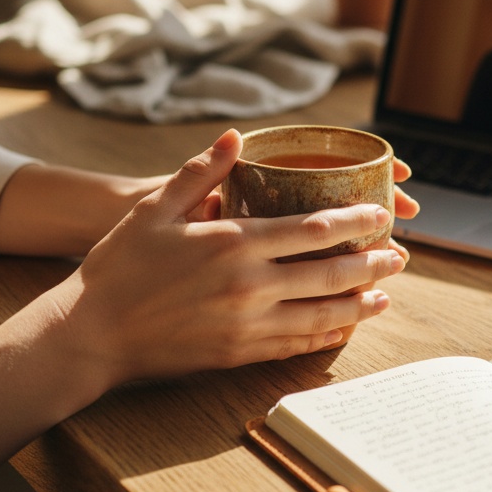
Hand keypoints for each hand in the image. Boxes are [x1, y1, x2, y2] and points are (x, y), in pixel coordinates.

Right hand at [0, 129, 406, 468]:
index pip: (314, 230)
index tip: (381, 216)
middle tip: (400, 256)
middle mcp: (248, 285)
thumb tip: (237, 138)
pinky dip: (326, 337)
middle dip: (372, 263)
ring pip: (321, 315)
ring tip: (384, 295)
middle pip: (329, 274)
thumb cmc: (120, 266)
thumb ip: (200, 172)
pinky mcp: (238, 354)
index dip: (356, 223)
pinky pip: (295, 345)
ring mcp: (246, 324)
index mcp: (233, 242)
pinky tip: (342, 330)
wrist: (91, 333)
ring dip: (359, 304)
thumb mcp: (154, 208)